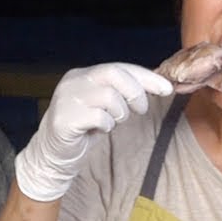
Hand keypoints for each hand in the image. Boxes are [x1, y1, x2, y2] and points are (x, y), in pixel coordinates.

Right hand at [15, 63, 173, 200]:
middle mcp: (74, 81)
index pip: (120, 67)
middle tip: (141, 109)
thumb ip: (122, 92)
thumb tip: (157, 85)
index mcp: (84, 74)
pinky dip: (107, 125)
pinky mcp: (64, 119)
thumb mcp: (104, 105)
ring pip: (108, 96)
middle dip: (135, 92)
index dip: (146, 77)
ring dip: (120, 113)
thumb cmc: (84, 128)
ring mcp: (67, 99)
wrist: (53, 153)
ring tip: (113, 122)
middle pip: (114, 74)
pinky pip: (98, 117)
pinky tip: (100, 130)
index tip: (167, 88)